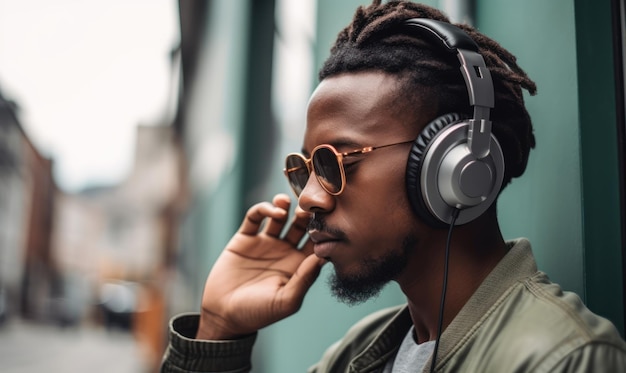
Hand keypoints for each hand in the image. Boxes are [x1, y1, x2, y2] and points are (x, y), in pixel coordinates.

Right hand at [196, 193, 325, 339]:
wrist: (223, 315)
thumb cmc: (258, 313)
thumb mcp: (286, 301)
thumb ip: (305, 279)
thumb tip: (322, 256)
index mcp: (298, 266)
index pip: (316, 242)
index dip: (322, 232)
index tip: (327, 223)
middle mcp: (284, 251)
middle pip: (300, 225)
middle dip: (305, 215)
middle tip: (308, 208)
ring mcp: (265, 243)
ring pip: (280, 217)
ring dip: (286, 207)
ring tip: (288, 204)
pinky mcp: (245, 238)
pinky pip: (255, 217)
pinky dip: (264, 209)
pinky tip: (272, 210)